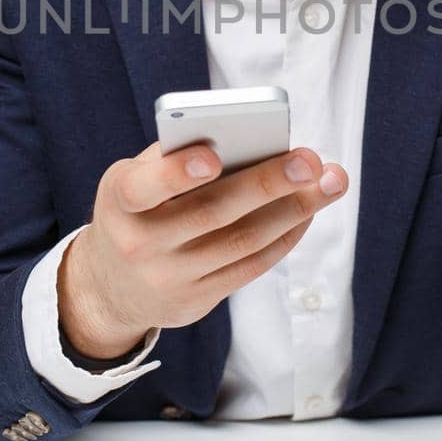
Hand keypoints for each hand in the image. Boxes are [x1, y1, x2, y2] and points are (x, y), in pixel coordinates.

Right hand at [68, 138, 348, 344]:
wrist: (112, 286)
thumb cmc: (136, 209)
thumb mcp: (134, 179)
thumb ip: (175, 157)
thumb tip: (247, 139)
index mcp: (120, 201)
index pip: (144, 187)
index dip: (176, 173)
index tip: (212, 157)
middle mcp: (140, 244)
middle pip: (212, 213)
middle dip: (267, 184)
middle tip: (309, 159)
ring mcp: (170, 278)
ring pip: (242, 242)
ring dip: (293, 210)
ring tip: (330, 182)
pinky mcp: (197, 300)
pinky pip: (251, 266)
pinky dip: (285, 235)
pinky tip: (308, 210)